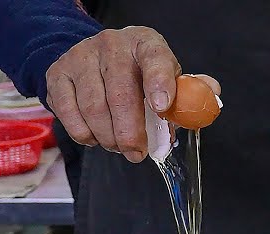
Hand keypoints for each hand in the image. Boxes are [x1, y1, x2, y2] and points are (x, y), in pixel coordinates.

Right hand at [46, 27, 219, 162]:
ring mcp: (81, 57)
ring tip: (119, 147)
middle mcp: (111, 45)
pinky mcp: (57, 74)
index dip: (160, 83)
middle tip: (137, 153)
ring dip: (108, 137)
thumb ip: (190, 90)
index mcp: (145, 44)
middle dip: (130, 131)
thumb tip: (211, 95)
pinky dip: (84, 133)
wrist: (94, 60)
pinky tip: (96, 138)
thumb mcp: (168, 76)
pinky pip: (68, 112)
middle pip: (120, 93)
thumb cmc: (139, 74)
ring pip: (93, 107)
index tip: (162, 107)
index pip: (155, 59)